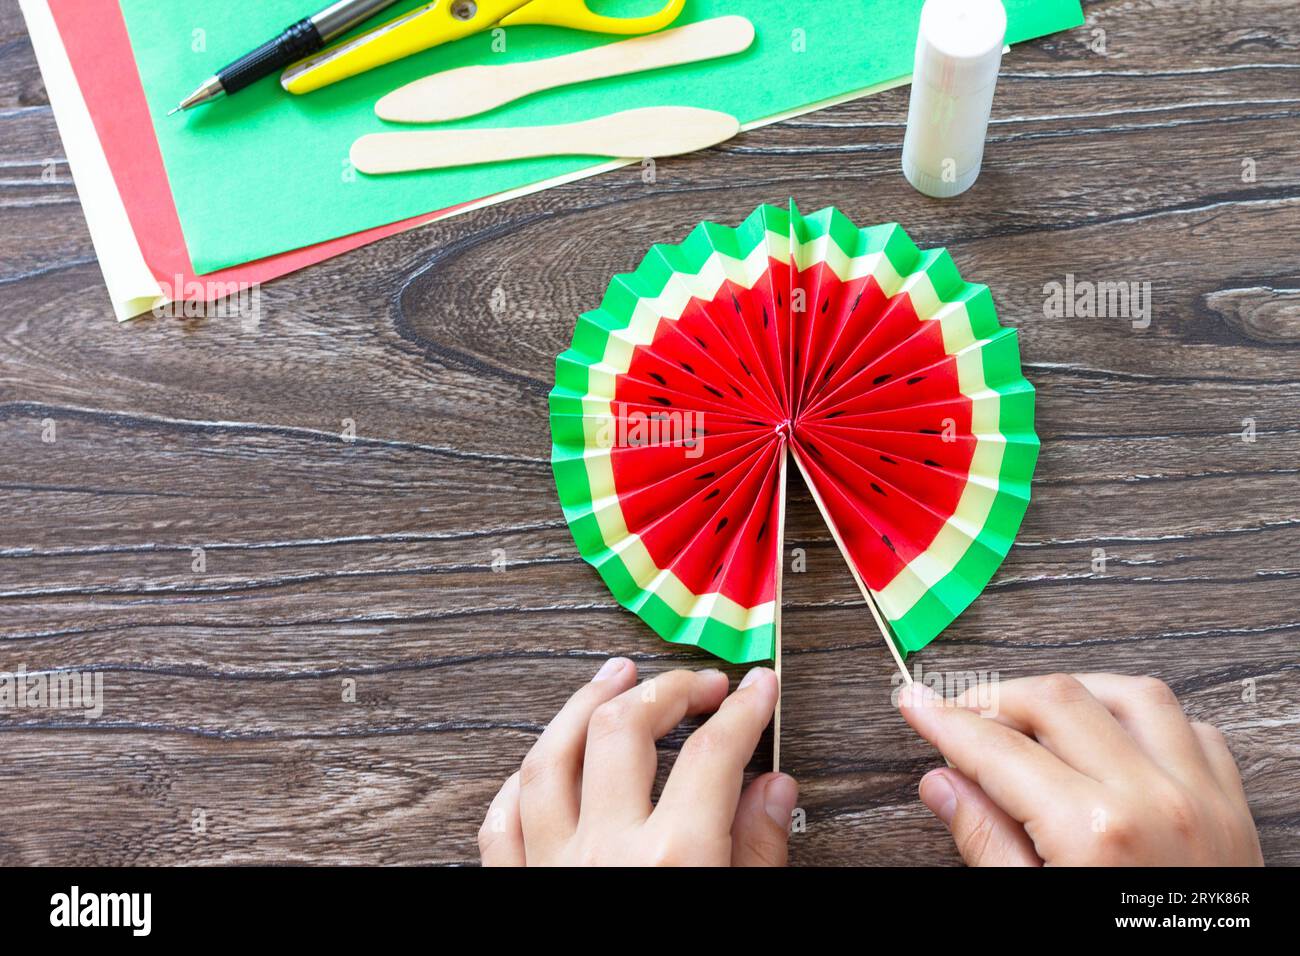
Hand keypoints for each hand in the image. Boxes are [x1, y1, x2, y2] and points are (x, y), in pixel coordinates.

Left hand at [479, 658, 796, 865]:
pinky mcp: (515, 892)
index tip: (757, 687)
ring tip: (612, 678)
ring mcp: (551, 869)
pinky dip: (521, 783)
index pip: (715, 754)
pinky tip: (542, 762)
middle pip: (624, 732)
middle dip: (665, 691)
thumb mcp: (743, 915)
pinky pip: (502, 824)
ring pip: (549, 760)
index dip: (744, 709)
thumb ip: (756, 854)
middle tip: (697, 683)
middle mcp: (604, 853)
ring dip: (582, 708)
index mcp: (673, 859)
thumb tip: (771, 790)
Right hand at [899, 673, 1263, 865]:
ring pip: (1133, 695)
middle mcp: (1154, 801)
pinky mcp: (1234, 812)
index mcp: (1096, 833)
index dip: (944, 720)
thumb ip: (987, 842)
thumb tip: (943, 785)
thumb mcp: (1035, 916)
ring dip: (1076, 693)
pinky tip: (1113, 738)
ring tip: (1035, 715)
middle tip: (961, 716)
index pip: (997, 748)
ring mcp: (1203, 801)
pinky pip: (1193, 730)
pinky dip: (1146, 720)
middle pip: (1058, 699)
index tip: (916, 703)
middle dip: (998, 699)